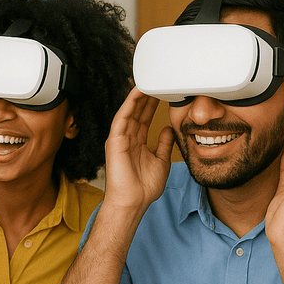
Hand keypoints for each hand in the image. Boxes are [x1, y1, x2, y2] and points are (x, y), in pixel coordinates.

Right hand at [101, 87, 173, 211]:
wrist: (133, 202)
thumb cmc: (144, 187)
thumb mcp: (161, 162)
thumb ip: (164, 145)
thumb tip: (169, 130)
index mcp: (136, 143)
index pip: (144, 119)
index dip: (152, 105)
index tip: (162, 93)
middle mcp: (127, 138)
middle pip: (137, 112)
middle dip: (146, 97)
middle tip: (157, 82)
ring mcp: (120, 138)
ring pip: (129, 111)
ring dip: (138, 96)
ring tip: (149, 82)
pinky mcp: (114, 140)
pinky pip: (122, 118)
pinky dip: (129, 104)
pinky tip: (137, 93)